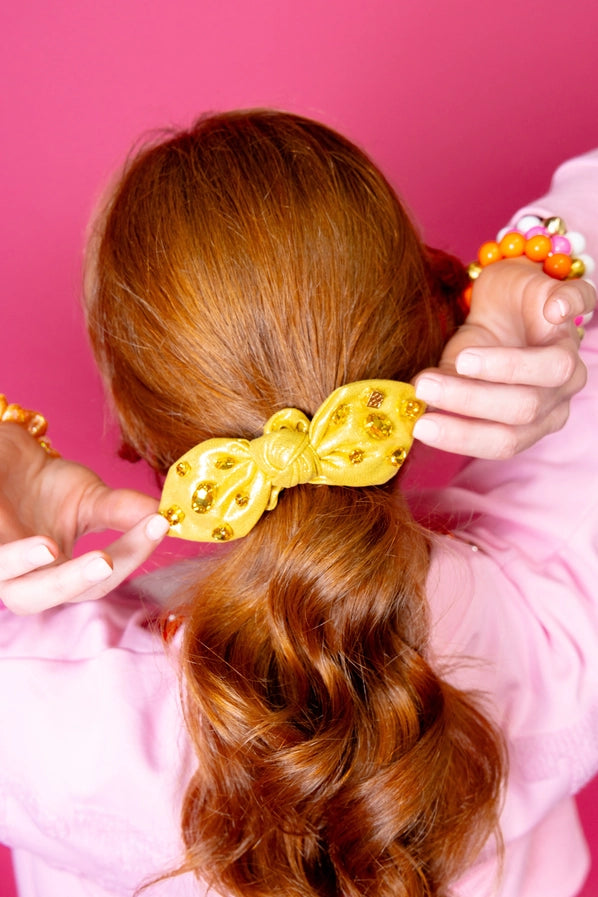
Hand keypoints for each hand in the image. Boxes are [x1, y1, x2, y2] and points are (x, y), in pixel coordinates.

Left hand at [0, 423, 169, 613]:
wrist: (8, 454)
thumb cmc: (46, 483)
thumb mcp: (92, 497)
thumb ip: (125, 511)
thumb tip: (171, 516)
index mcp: (54, 576)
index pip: (94, 582)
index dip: (131, 556)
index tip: (161, 524)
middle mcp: (21, 576)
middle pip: (39, 598)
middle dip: (73, 583)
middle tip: (106, 563)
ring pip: (9, 586)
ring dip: (27, 569)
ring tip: (49, 548)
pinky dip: (10, 555)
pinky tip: (39, 543)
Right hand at [413, 258, 595, 458]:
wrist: (500, 300)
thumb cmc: (478, 347)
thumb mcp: (453, 374)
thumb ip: (440, 395)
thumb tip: (408, 412)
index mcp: (531, 420)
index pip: (505, 441)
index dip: (464, 437)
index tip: (421, 426)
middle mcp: (557, 394)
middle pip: (524, 409)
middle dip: (470, 401)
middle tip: (425, 387)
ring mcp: (569, 351)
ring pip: (553, 370)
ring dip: (504, 367)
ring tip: (462, 359)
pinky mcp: (570, 306)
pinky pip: (582, 304)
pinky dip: (570, 307)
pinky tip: (552, 311)